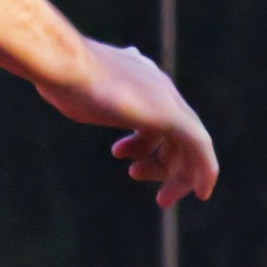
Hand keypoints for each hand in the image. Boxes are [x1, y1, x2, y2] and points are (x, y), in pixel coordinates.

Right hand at [41, 40, 217, 206]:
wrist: (66, 66)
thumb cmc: (62, 79)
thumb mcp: (75, 87)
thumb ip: (83, 92)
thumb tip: (65, 86)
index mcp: (140, 78)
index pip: (156, 115)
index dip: (145, 143)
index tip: (126, 160)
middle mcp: (159, 87)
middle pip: (175, 132)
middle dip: (161, 162)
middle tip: (137, 177)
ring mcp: (168, 100)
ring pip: (191, 144)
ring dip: (178, 175)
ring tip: (161, 199)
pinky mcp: (173, 115)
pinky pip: (201, 147)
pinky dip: (205, 171)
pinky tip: (202, 193)